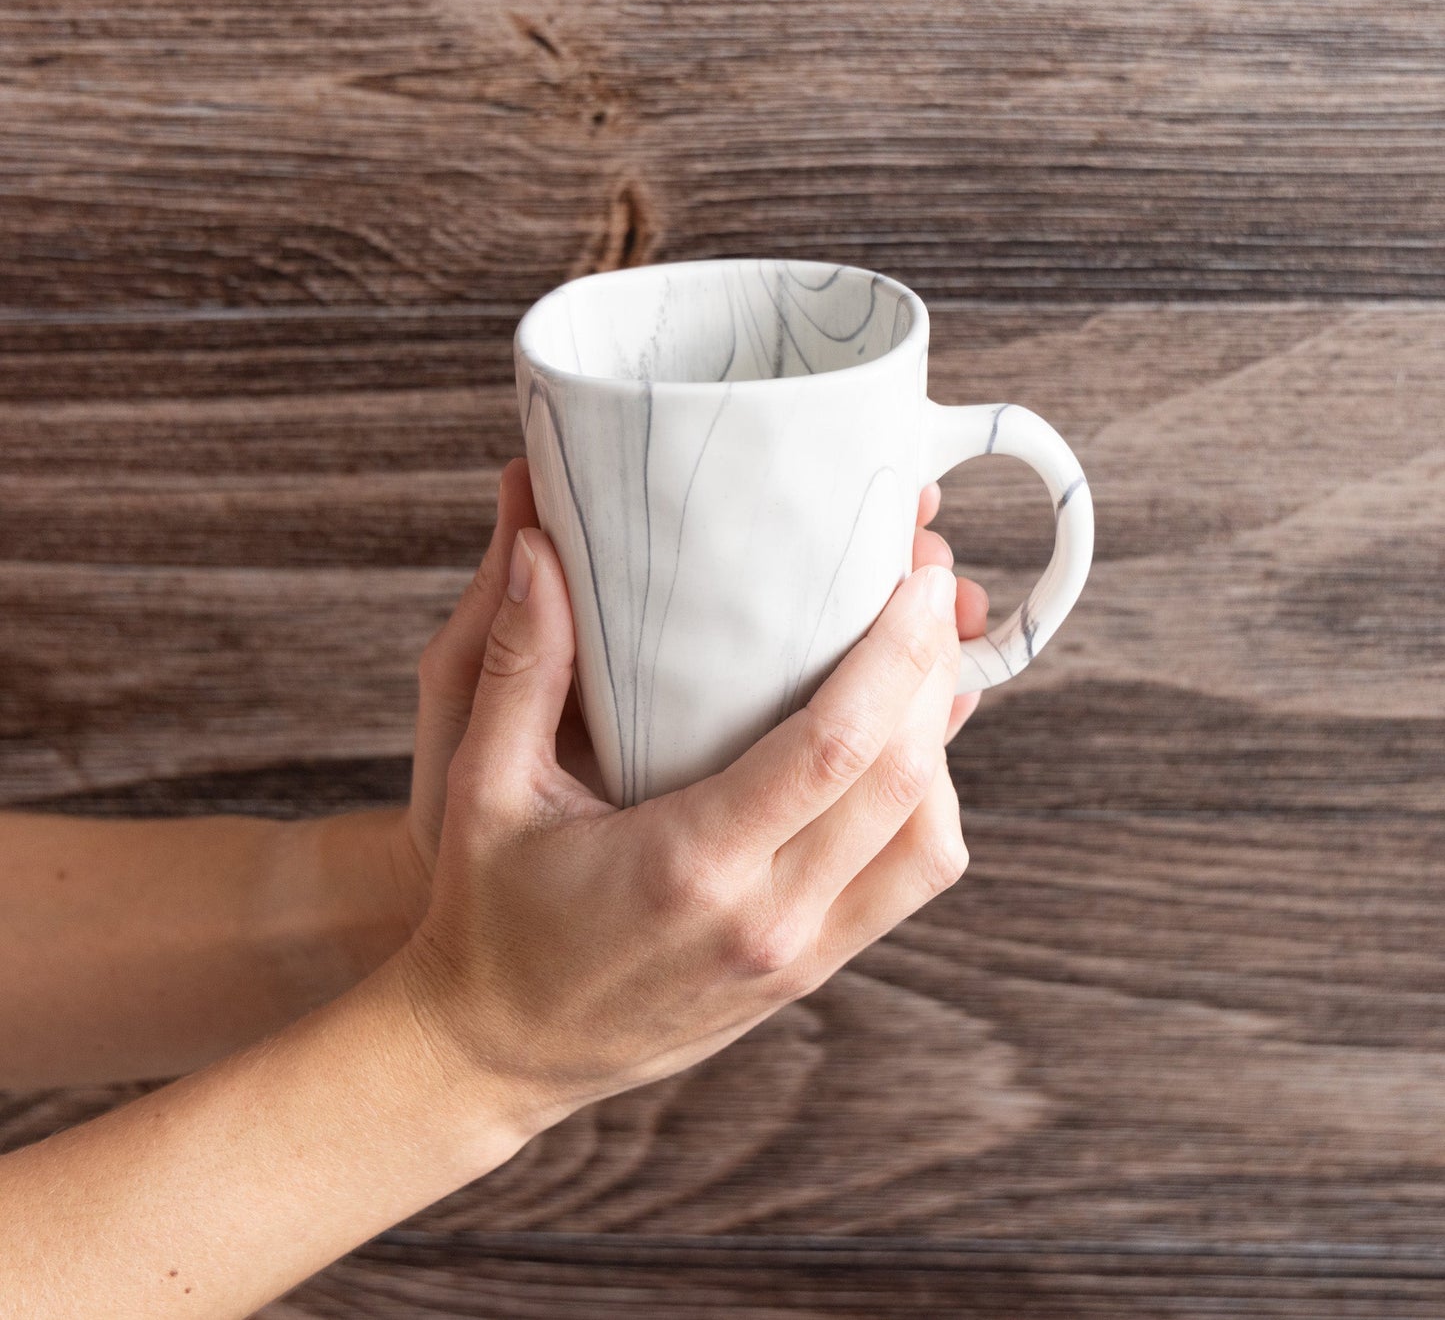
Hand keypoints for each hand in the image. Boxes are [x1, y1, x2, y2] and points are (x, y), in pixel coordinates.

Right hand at [388, 462, 988, 940]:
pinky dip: (927, 811)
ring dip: (941, 745)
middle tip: (929, 587)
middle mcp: (765, 920)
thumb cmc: (482, 918)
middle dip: (933, 668)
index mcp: (688, 866)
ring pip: (931, 843)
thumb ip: (519, 663)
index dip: (895, 653)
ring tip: (917, 665)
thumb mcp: (480, 787)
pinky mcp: (807, 975)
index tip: (916, 576)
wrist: (493, 1053)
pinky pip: (907, 887)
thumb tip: (539, 546)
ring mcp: (797, 958)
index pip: (834, 748)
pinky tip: (894, 755)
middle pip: (906, 783)